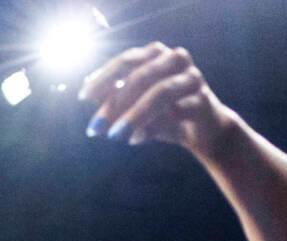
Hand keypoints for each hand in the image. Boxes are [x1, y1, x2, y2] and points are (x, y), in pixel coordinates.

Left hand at [78, 42, 233, 154]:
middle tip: (95, 127)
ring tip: (115, 136)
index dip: (103, 78)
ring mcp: (192, 77)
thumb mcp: (134, 106)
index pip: (125, 61)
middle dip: (114, 103)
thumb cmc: (165, 115)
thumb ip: (113, 97)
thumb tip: (84, 92)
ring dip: (134, 116)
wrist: (204, 132)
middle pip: (140, 76)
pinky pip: (176, 112)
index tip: (83, 97)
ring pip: (159, 92)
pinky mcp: (204, 99)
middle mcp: (175, 59)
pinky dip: (155, 128)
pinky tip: (138, 139)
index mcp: (155, 54)